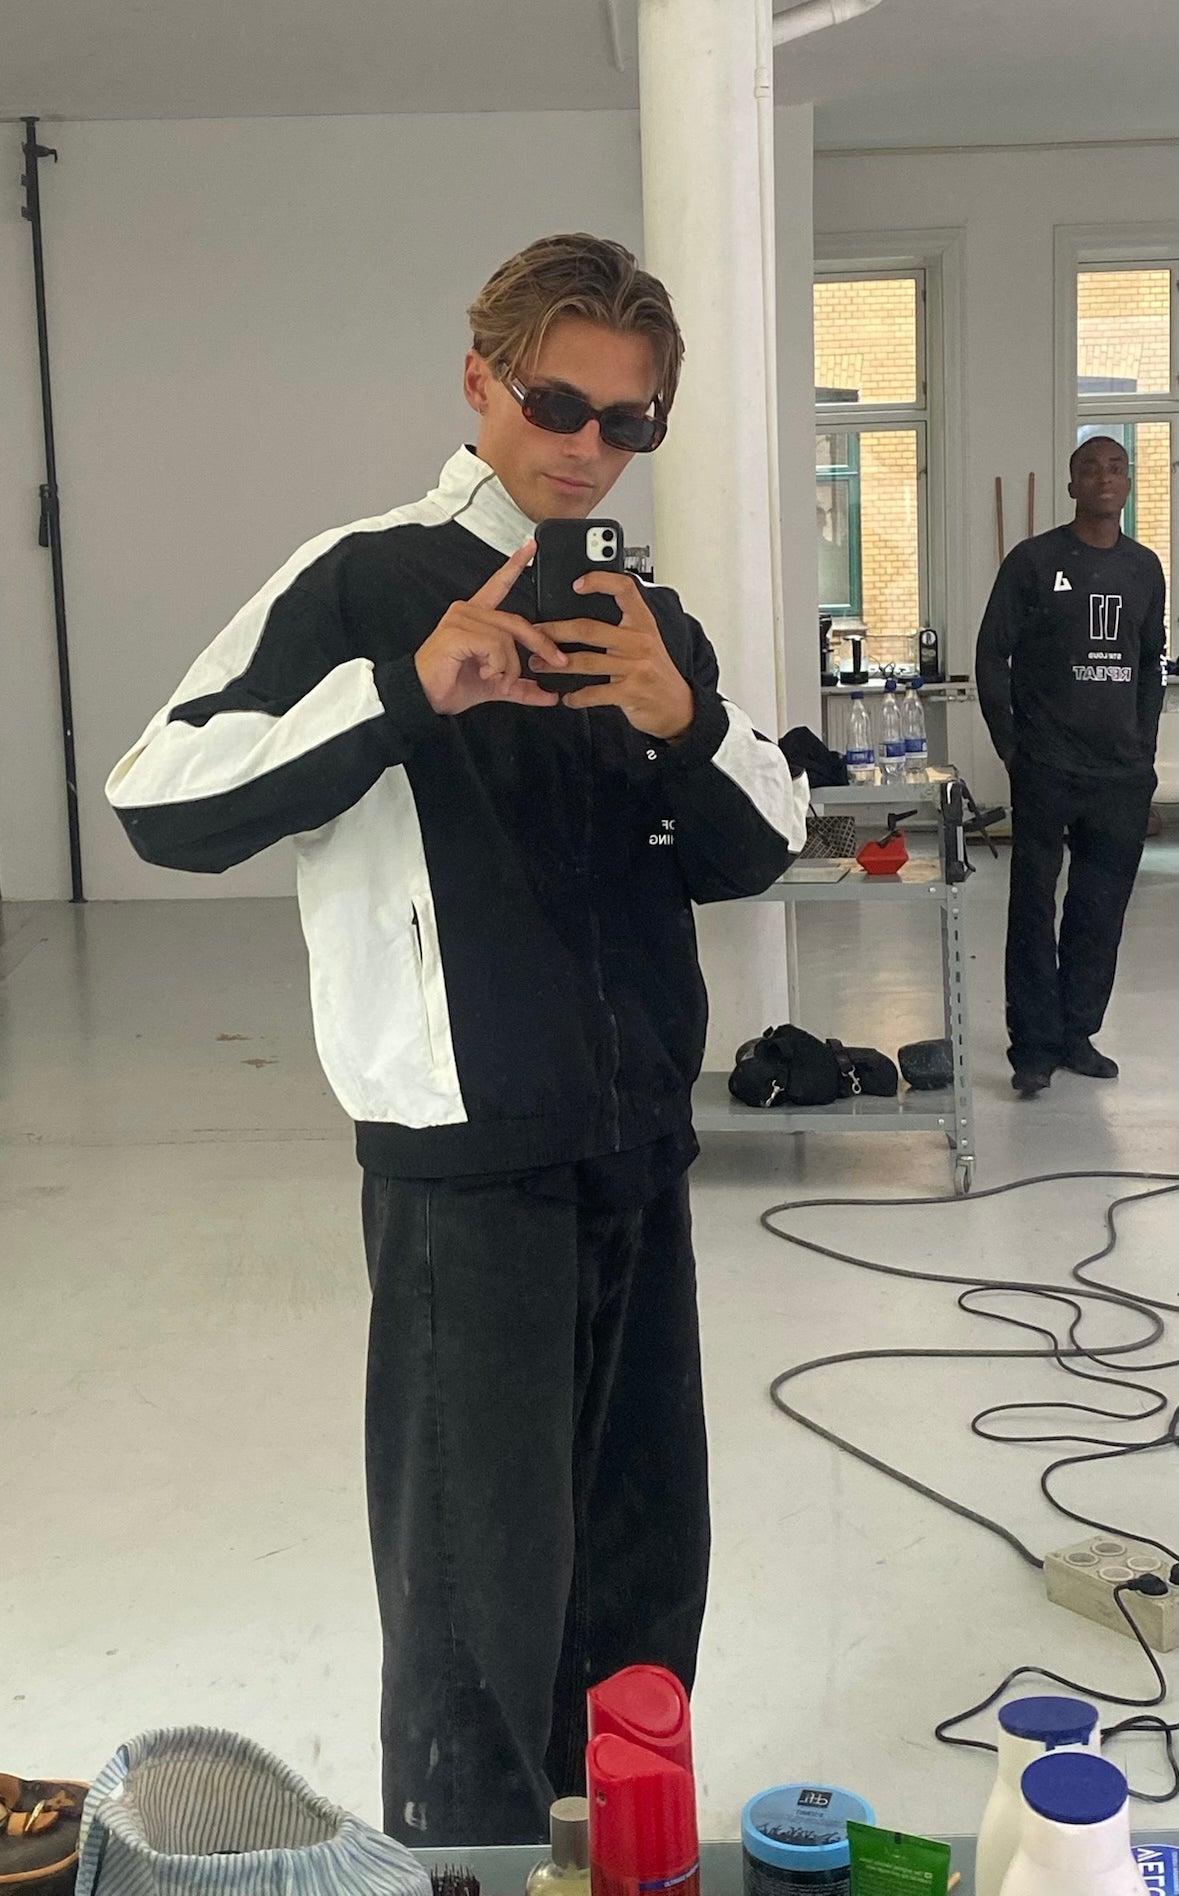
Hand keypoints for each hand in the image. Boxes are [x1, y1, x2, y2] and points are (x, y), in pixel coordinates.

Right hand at [414, 539, 566, 715]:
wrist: (424, 698)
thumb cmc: (451, 685)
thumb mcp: (496, 685)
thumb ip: (522, 686)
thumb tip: (550, 695)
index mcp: (476, 618)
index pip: (498, 585)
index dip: (514, 565)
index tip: (530, 547)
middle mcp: (467, 612)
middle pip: (517, 621)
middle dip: (541, 643)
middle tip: (556, 661)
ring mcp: (461, 619)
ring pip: (507, 637)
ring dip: (510, 665)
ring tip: (498, 678)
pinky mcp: (457, 632)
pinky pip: (494, 644)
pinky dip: (497, 664)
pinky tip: (485, 673)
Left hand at [531, 572, 694, 739]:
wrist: (678, 707)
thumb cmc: (655, 672)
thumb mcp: (646, 641)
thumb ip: (622, 627)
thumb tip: (581, 616)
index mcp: (642, 623)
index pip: (624, 589)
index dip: (600, 581)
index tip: (577, 584)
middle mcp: (640, 641)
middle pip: (589, 628)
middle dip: (555, 631)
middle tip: (534, 633)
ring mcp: (635, 667)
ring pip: (586, 661)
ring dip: (556, 664)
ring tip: (538, 664)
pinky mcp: (630, 692)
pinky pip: (594, 692)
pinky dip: (576, 696)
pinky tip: (567, 696)